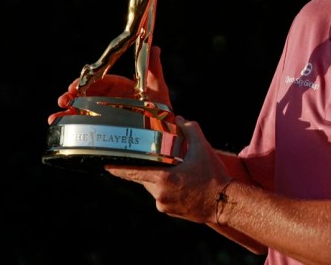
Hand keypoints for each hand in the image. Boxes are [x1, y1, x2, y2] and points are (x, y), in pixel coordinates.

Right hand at [48, 46, 171, 124]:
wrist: (165, 132)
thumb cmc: (161, 109)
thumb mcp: (158, 89)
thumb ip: (153, 69)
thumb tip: (154, 48)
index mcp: (120, 87)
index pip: (100, 81)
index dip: (86, 82)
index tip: (73, 85)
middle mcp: (110, 99)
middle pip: (86, 96)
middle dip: (71, 97)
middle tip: (62, 100)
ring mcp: (106, 114)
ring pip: (81, 111)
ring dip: (66, 113)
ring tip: (54, 118)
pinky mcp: (103, 129)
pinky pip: (84, 126)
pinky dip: (70, 127)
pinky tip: (58, 129)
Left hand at [105, 115, 231, 223]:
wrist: (225, 203)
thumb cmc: (213, 176)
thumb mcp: (203, 148)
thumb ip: (189, 130)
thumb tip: (179, 119)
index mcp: (163, 179)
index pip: (132, 172)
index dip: (117, 168)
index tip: (104, 164)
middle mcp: (160, 194)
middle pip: (143, 179)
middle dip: (145, 168)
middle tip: (147, 159)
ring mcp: (164, 205)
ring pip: (153, 188)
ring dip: (158, 179)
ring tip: (175, 171)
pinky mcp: (170, 211)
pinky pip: (162, 197)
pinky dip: (166, 189)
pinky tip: (182, 183)